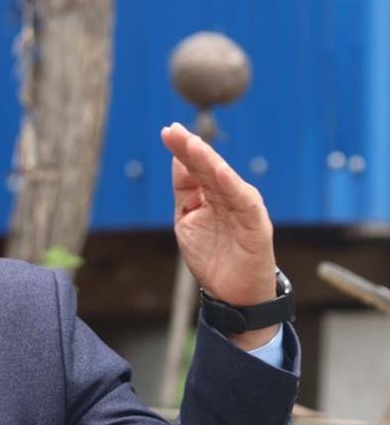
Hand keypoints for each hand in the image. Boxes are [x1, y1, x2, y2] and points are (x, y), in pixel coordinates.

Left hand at [160, 122, 278, 348]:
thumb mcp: (187, 219)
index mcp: (213, 195)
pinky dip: (232, 186)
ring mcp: (243, 209)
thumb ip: (185, 191)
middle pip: (209, 168)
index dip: (182, 149)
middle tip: (175, 131)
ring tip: (194, 144)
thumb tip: (177, 160)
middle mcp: (229, 197)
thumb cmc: (212, 256)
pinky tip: (219, 171)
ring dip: (209, 161)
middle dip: (191, 148)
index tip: (167, 131)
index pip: (196, 167)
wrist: (233, 294)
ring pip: (225, 180)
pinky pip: (244, 203)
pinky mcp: (256, 225)